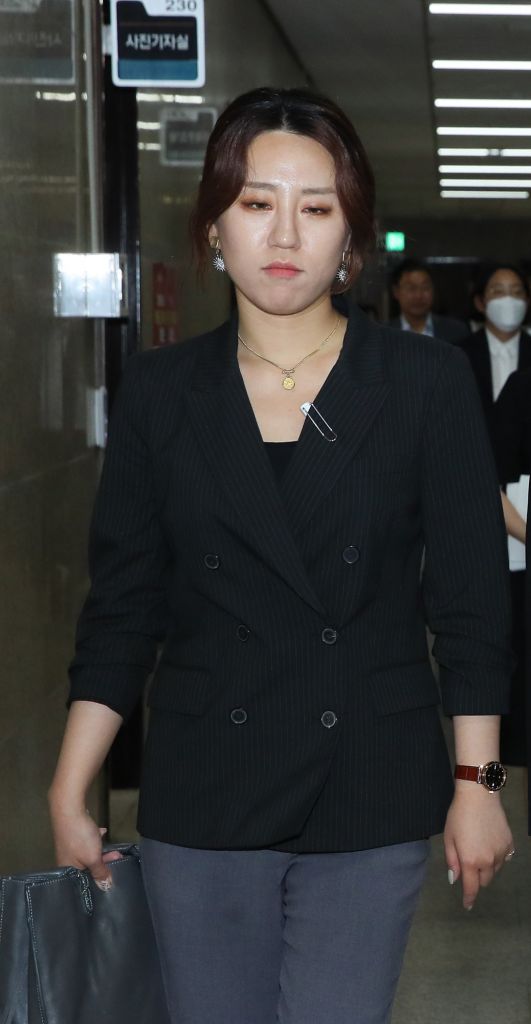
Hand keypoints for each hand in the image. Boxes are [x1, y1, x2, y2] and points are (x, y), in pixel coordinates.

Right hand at [50, 804, 122, 890]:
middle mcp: (65, 859)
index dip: (99, 878)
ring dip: (101, 850)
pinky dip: (94, 838)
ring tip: (113, 848)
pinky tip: (101, 832)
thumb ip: (100, 872)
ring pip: (88, 853)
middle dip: (104, 862)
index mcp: (68, 869)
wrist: (69, 808)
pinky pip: (85, 841)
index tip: (113, 874)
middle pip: (87, 866)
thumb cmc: (79, 837)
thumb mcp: (93, 858)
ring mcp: (68, 845)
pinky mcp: (71, 833)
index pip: (84, 881)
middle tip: (117, 857)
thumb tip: (106, 886)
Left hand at [444, 787, 513, 910]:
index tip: (467, 905)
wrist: (479, 796)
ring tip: (478, 849)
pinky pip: (504, 858)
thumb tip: (455, 879)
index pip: (471, 888)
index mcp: (470, 861)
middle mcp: (488, 861)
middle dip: (476, 878)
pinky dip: (497, 857)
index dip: (469, 899)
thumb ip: (452, 861)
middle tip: (468, 862)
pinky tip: (489, 844)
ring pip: (495, 871)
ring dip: (487, 867)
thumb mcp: (449, 838)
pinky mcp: (509, 844)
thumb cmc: (459, 815)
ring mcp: (501, 853)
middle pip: (484, 881)